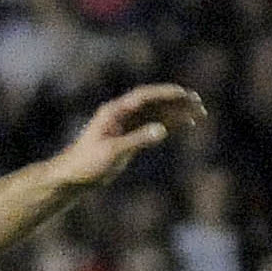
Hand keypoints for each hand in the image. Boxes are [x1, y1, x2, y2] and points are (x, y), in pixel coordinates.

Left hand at [52, 84, 204, 188]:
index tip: (183, 93)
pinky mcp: (129, 137)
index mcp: (114, 112)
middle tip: (198, 102)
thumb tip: (162, 130)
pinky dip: (170, 124)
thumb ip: (137, 140)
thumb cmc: (87, 163)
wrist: (72, 177)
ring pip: (156, 114)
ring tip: (200, 114)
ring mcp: (126, 125)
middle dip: (176, 101)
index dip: (164, 93)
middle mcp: (121, 115)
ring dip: (177, 113)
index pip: (143, 96)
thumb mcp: (113, 152)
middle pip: (154, 102)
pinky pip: (154, 126)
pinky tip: (186, 124)